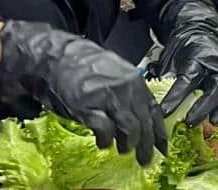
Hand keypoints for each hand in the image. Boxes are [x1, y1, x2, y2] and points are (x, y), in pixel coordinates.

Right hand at [0, 21, 166, 164]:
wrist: (53, 57)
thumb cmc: (80, 65)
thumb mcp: (113, 73)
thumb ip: (127, 92)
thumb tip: (139, 114)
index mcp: (134, 79)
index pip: (154, 110)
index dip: (159, 132)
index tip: (163, 148)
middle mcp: (125, 88)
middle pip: (144, 123)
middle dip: (147, 145)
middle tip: (145, 160)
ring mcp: (108, 97)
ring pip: (130, 128)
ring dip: (127, 144)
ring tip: (123, 150)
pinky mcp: (88, 106)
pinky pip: (105, 130)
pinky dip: (105, 140)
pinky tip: (102, 143)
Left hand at [150, 0, 217, 127]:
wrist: (199, 35)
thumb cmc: (183, 51)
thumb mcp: (169, 61)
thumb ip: (165, 82)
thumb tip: (152, 106)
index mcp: (198, 57)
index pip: (188, 79)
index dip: (176, 97)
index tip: (164, 112)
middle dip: (204, 107)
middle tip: (189, 121)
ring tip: (213, 122)